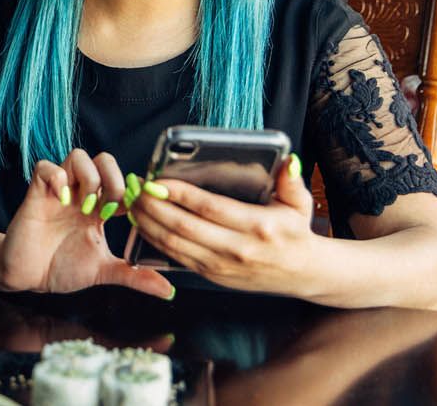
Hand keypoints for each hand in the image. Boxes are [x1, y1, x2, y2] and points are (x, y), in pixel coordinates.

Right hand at [0, 149, 172, 298]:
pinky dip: (56, 177)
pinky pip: (45, 168)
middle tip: (110, 207)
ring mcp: (59, 191)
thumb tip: (167, 290)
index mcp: (99, 209)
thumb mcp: (103, 272)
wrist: (26, 276)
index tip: (135, 212)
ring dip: (88, 177)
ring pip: (78, 156)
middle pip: (104, 160)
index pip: (124, 182)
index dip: (134, 190)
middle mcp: (81, 195)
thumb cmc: (61, 268)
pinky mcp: (36, 193)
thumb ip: (134, 276)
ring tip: (85, 206)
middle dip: (113, 178)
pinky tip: (61, 202)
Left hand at [130, 154, 318, 295]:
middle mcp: (237, 248)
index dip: (179, 194)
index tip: (157, 180)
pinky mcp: (212, 276)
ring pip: (174, 245)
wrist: (302, 274)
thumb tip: (287, 160)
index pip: (209, 208)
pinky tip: (143, 224)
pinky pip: (176, 257)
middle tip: (136, 189)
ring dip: (148, 224)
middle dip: (154, 207)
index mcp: (258, 226)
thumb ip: (291, 181)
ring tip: (133, 204)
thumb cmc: (296, 233)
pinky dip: (155, 241)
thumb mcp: (300, 203)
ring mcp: (222, 266)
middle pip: (184, 227)